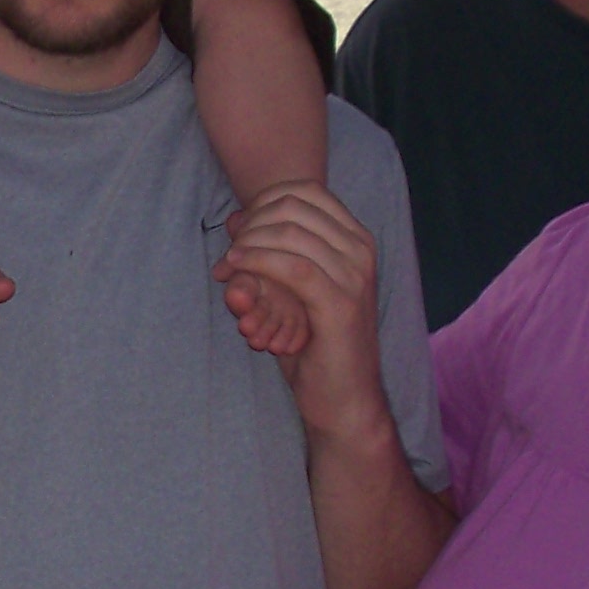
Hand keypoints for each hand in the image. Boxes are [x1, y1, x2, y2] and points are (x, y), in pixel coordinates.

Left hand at [219, 184, 388, 430]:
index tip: (240, 230)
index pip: (305, 191)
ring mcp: (354, 275)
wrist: (344, 397)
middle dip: (251, 222)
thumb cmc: (316, 344)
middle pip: (293, 206)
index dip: (262, 201)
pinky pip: (292, 267)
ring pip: (289, 233)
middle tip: (229, 253)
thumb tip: (233, 218)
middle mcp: (360, 250)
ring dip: (247, 243)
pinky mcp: (340, 302)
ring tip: (228, 266)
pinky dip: (257, 262)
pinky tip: (237, 271)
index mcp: (355, 239)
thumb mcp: (290, 290)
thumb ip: (270, 251)